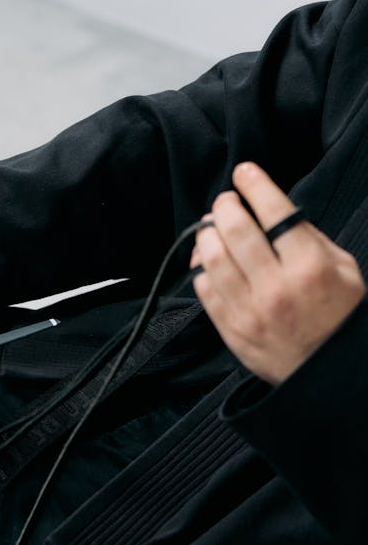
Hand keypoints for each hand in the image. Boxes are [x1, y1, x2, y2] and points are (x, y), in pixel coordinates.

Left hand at [191, 162, 365, 383]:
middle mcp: (276, 287)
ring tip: (212, 228)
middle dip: (225, 206)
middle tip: (226, 201)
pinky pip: (204, 291)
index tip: (245, 173)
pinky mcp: (232, 330)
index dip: (255, 185)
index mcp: (309, 267)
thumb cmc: (339, 316)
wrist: (328, 371)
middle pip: (235, 231)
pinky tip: (209, 262)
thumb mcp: (343, 270)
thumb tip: (275, 215)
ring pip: (212, 259)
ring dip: (207, 235)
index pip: (274, 213)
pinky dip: (202, 270)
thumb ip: (310, 240)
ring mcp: (250, 311)